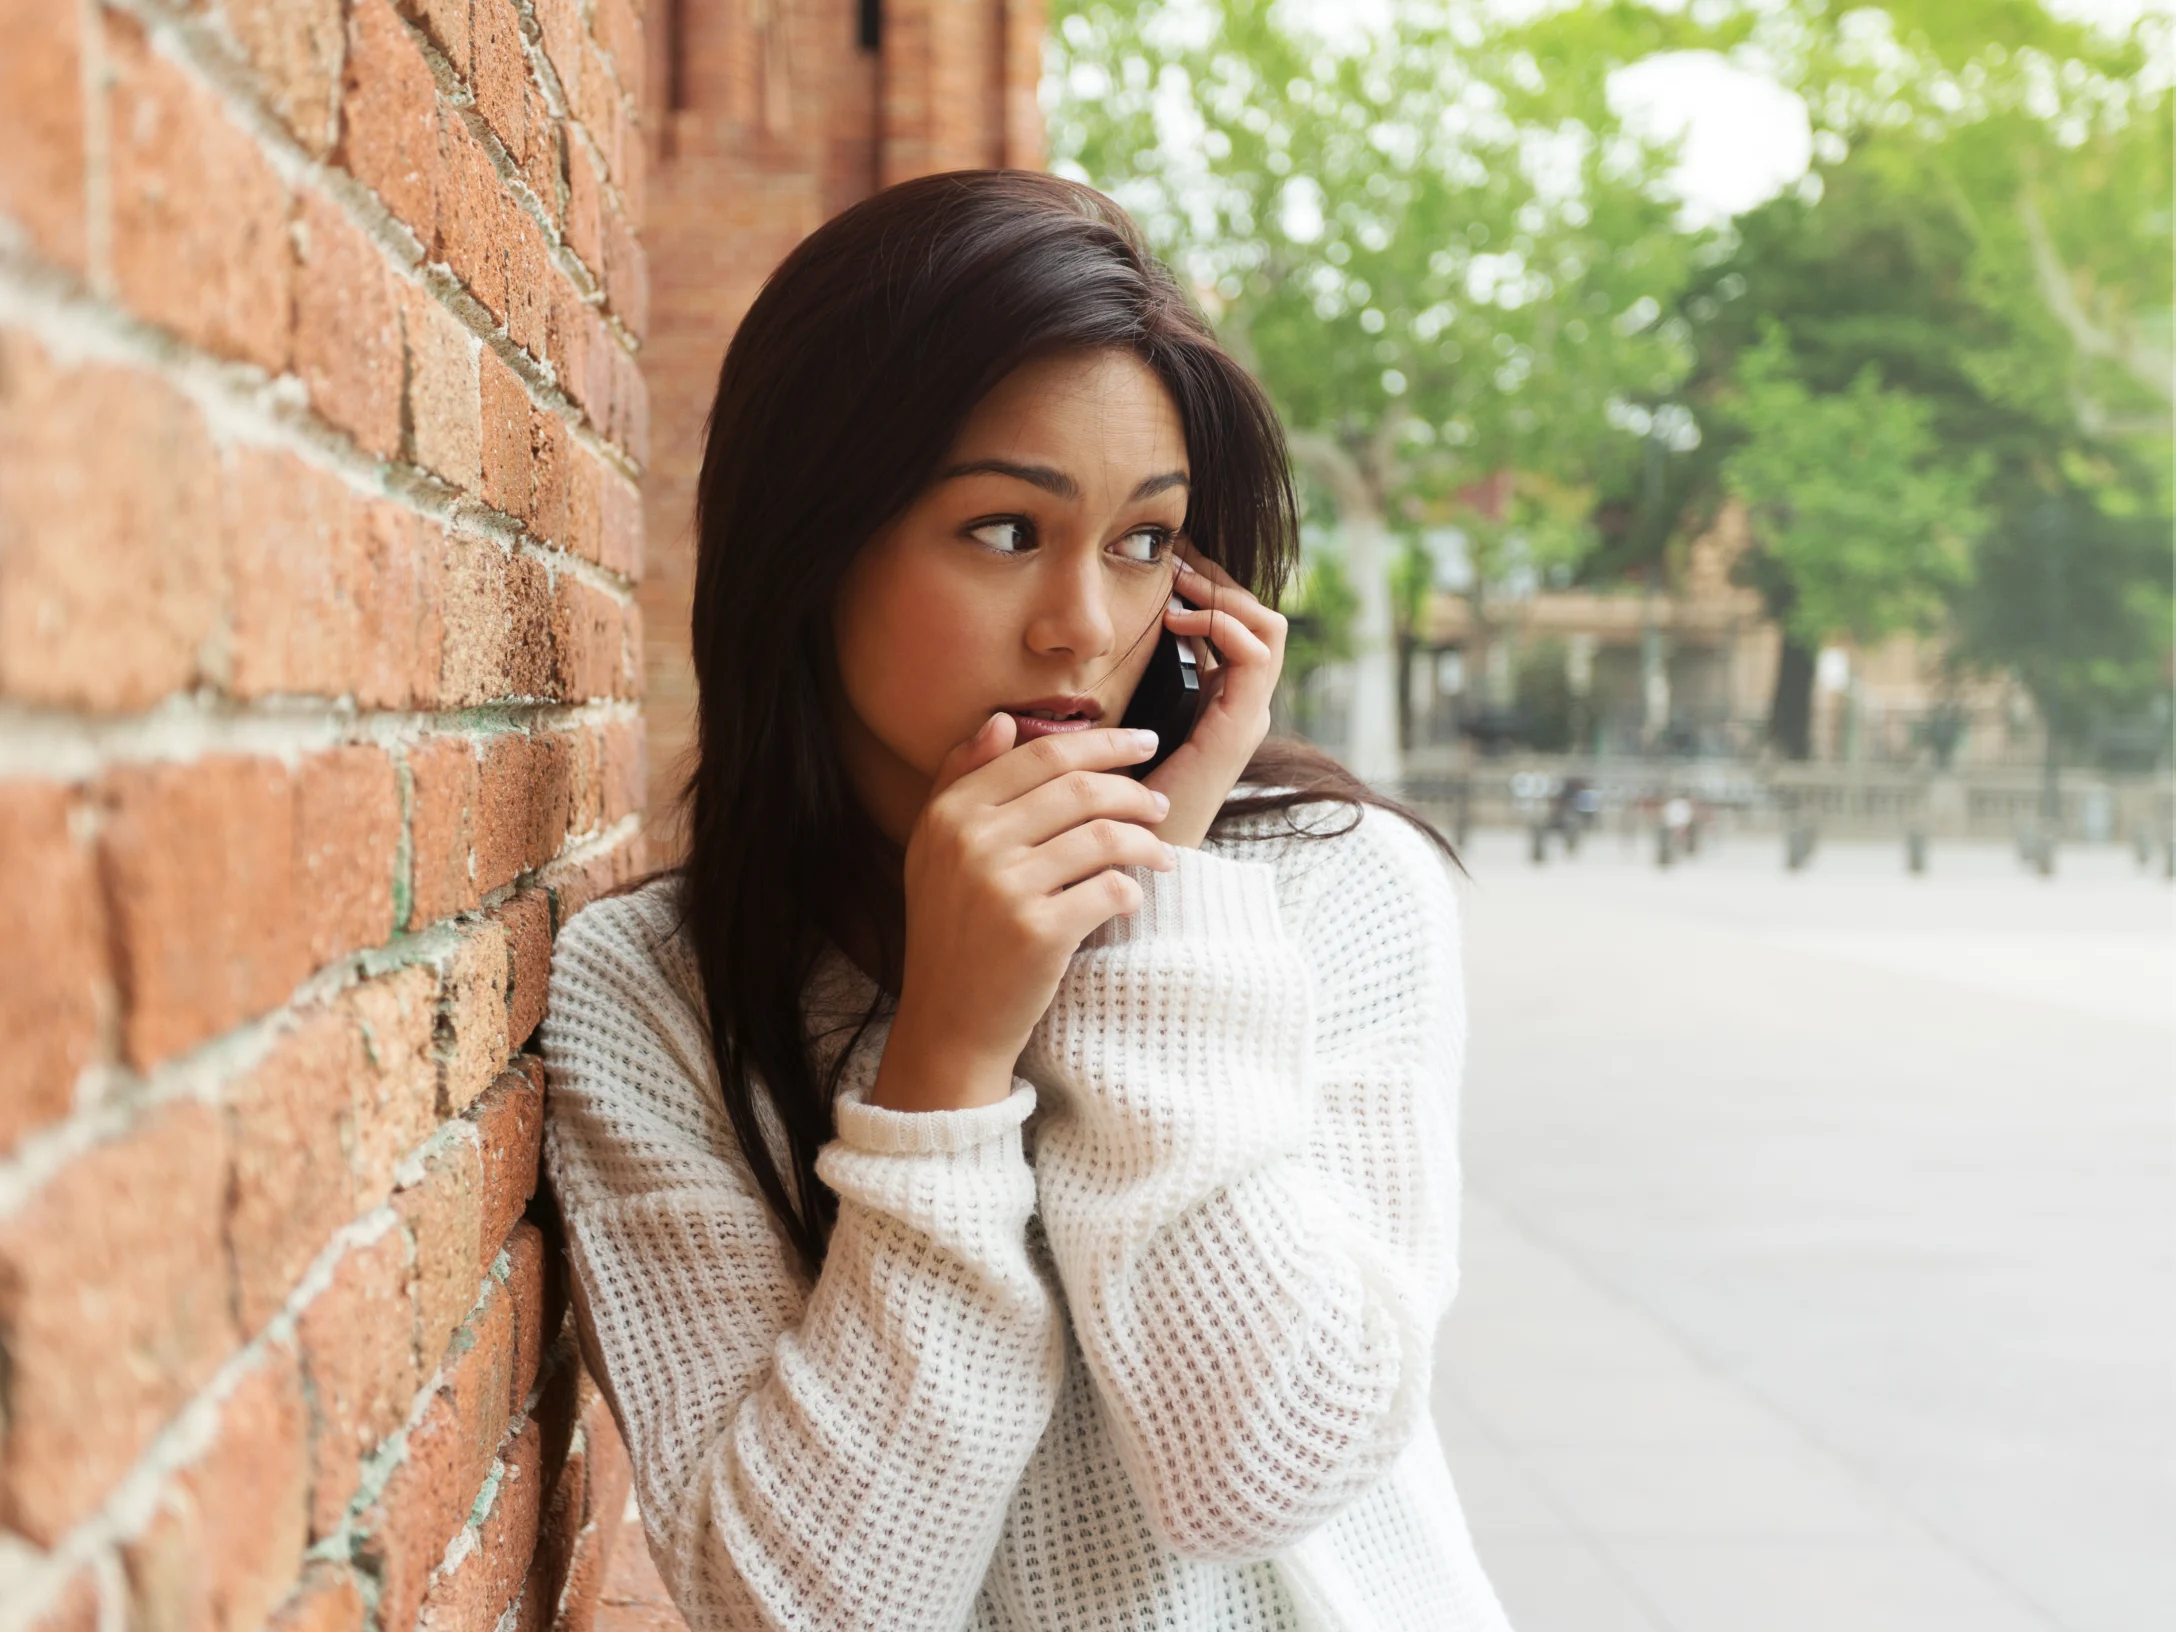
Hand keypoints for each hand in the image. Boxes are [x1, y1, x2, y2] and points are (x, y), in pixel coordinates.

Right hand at [871, 717, 1177, 1112]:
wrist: (949, 1022)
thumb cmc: (953, 931)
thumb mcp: (935, 850)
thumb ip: (961, 779)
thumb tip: (1002, 721)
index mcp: (950, 814)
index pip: (1041, 754)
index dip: (1103, 742)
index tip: (1144, 743)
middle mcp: (972, 842)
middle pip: (1080, 788)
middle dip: (1134, 790)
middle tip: (1161, 803)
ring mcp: (1004, 887)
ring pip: (1104, 835)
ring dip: (1145, 841)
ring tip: (1160, 854)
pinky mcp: (1038, 932)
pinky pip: (1110, 889)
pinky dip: (1131, 890)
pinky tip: (1131, 898)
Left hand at [1144, 542, 1288, 848]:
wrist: (1132, 848)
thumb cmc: (1117, 787)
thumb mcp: (1124, 716)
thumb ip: (1129, 680)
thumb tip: (1104, 633)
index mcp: (1221, 698)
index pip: (1239, 622)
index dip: (1209, 585)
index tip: (1170, 562)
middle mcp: (1243, 703)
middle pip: (1259, 615)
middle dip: (1219, 579)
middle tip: (1176, 560)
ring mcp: (1247, 714)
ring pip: (1268, 627)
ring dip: (1223, 595)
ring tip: (1179, 584)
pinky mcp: (1239, 727)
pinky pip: (1255, 655)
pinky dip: (1222, 625)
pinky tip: (1179, 621)